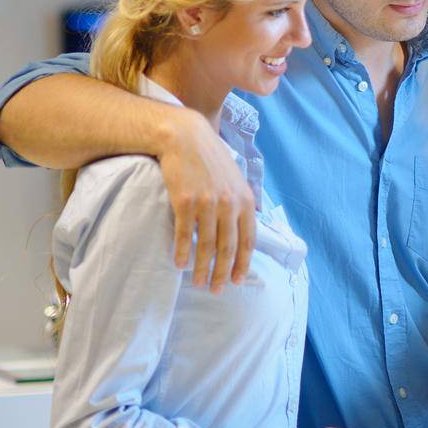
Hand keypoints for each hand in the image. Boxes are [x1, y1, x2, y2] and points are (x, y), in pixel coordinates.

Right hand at [157, 108, 255, 291]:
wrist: (185, 137)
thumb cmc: (210, 158)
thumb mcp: (235, 179)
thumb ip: (241, 202)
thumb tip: (245, 224)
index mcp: (244, 200)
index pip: (248, 240)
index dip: (243, 262)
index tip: (237, 280)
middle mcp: (229, 204)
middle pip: (228, 247)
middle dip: (223, 272)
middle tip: (218, 290)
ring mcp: (207, 203)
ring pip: (206, 245)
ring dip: (203, 268)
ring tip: (199, 284)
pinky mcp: (184, 201)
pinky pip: (183, 233)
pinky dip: (182, 251)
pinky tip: (179, 264)